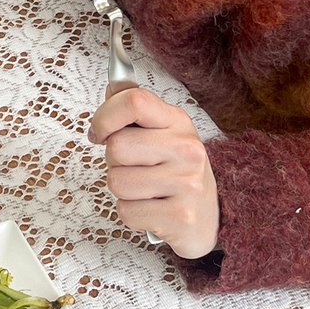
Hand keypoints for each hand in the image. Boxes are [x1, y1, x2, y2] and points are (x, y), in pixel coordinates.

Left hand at [87, 88, 218, 258]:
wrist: (211, 216)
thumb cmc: (177, 170)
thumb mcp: (163, 133)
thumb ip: (135, 112)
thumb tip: (111, 91)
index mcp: (178, 121)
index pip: (134, 101)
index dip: (105, 116)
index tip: (99, 133)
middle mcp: (186, 149)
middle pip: (117, 147)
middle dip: (114, 161)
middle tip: (133, 167)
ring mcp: (187, 184)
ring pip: (117, 182)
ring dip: (122, 190)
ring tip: (144, 189)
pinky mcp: (180, 217)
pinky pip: (127, 212)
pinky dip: (131, 213)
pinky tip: (151, 208)